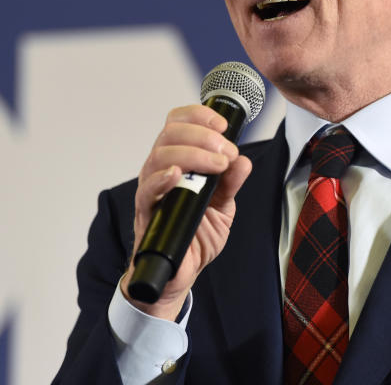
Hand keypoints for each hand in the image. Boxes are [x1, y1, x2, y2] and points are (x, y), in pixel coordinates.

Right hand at [120, 104, 252, 319]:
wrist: (180, 274)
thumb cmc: (196, 237)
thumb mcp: (223, 207)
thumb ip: (231, 183)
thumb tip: (243, 161)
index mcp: (178, 161)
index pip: (177, 124)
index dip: (198, 116)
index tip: (223, 124)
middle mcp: (160, 171)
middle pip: (169, 134)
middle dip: (202, 135)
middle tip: (227, 151)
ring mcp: (152, 191)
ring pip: (159, 156)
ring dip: (192, 154)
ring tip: (218, 165)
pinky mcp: (147, 214)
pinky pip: (147, 191)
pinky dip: (161, 179)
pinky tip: (177, 176)